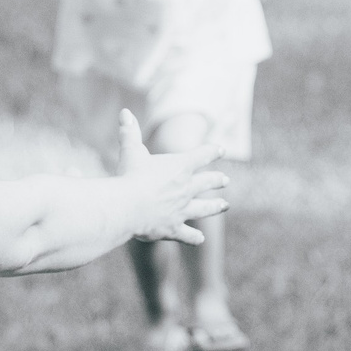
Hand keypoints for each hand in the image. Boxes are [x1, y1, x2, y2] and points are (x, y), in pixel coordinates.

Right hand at [117, 110, 227, 244]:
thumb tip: (124, 112)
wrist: (127, 207)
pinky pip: (187, 234)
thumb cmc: (129, 176)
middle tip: (225, 180)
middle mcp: (186, 188)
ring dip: (215, 206)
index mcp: (179, 167)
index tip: (221, 150)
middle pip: (207, 182)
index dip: (212, 151)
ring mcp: (182, 210)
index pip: (202, 155)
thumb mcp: (129, 150)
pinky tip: (200, 239)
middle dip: (217, 180)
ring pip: (204, 208)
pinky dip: (194, 237)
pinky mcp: (173, 229)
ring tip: (225, 205)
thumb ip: (129, 131)